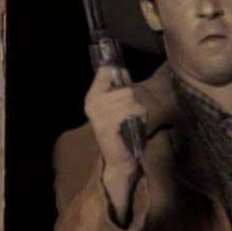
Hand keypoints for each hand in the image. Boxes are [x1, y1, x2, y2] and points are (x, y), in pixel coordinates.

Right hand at [84, 66, 146, 223]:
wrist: (119, 160)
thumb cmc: (121, 131)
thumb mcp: (119, 106)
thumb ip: (120, 88)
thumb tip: (122, 70)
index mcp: (92, 97)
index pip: (104, 72)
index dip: (119, 75)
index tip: (125, 83)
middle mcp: (92, 104)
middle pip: (124, 88)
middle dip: (134, 100)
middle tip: (133, 113)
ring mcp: (98, 115)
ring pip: (129, 98)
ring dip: (138, 109)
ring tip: (134, 119)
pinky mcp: (108, 125)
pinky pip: (131, 110)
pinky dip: (140, 115)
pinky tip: (137, 123)